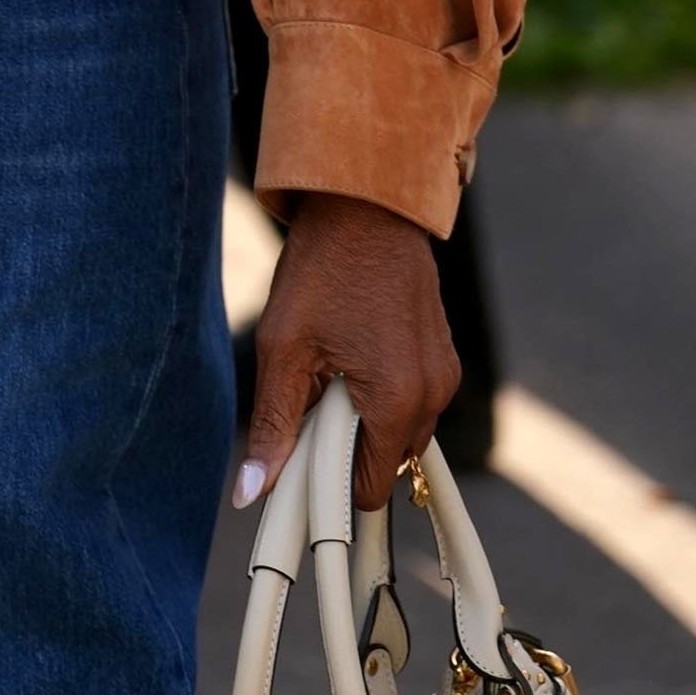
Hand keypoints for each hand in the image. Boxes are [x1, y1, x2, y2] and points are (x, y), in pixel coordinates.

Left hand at [236, 191, 459, 514]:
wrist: (366, 201)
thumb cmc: (322, 267)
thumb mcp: (284, 346)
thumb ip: (273, 426)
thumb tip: (251, 493)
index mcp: (398, 401)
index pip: (368, 491)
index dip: (329, 486)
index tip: (300, 464)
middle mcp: (434, 394)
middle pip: (385, 462)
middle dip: (347, 447)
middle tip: (310, 399)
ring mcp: (445, 373)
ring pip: (400, 431)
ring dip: (365, 418)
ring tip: (332, 366)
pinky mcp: (444, 355)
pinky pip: (412, 399)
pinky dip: (383, 392)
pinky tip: (353, 351)